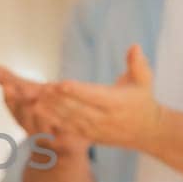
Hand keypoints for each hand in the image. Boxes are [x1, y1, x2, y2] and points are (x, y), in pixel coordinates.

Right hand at [0, 63, 90, 155]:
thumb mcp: (28, 93)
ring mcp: (51, 141)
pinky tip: (69, 111)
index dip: (11, 98)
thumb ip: (7, 79)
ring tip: (43, 99)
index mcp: (23, 118)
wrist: (67, 144)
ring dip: (43, 115)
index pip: (13, 108)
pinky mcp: (70, 146)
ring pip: (44, 129)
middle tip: (24, 89)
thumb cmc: (45, 112)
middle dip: (24, 104)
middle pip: (27, 118)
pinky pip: (67, 136)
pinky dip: (68, 125)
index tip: (8, 86)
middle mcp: (34, 131)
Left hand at [42, 45, 162, 150]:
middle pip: (77, 108)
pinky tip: (38, 110)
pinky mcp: (89, 135)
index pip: (94, 96)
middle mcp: (104, 118)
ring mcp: (95, 129)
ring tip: (35, 98)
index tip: (61, 83)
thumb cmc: (143, 100)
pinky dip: (52, 119)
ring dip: (51, 109)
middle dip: (58, 99)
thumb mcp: (145, 81)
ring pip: (70, 119)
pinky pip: (68, 128)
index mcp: (117, 103)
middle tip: (41, 88)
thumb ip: (138, 63)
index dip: (77, 90)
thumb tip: (134, 46)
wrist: (146, 132)